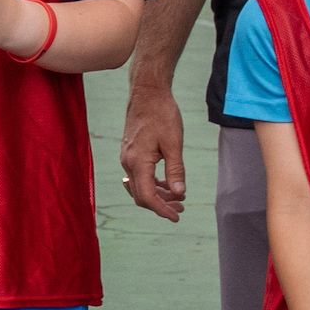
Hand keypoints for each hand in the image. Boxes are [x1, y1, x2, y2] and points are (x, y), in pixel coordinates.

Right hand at [120, 82, 186, 221]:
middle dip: (161, 205)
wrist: (147, 93)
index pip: (147, 197)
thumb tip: (179, 193)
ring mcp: (127, 158)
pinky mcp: (130, 153)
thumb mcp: (174, 143)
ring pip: (139, 187)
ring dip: (157, 195)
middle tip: (181, 208)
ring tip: (178, 198)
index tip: (176, 217)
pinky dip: (152, 184)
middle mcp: (128, 162)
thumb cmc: (162, 114)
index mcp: (138, 162)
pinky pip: (138, 176)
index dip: (162, 210)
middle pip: (141, 196)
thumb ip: (176, 171)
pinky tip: (166, 184)